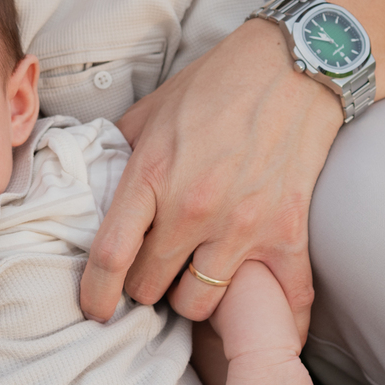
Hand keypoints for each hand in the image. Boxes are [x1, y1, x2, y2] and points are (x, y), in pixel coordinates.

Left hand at [81, 20, 342, 328]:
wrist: (292, 67)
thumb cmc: (215, 85)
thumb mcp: (149, 111)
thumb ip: (119, 154)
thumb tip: (92, 184)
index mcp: (152, 174)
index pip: (111, 254)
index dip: (96, 291)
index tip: (94, 308)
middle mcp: (194, 206)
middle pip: (151, 286)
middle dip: (144, 287)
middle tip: (150, 274)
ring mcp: (243, 224)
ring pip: (201, 303)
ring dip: (192, 296)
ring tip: (193, 277)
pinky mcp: (287, 232)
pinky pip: (282, 303)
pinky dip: (273, 317)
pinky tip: (260, 312)